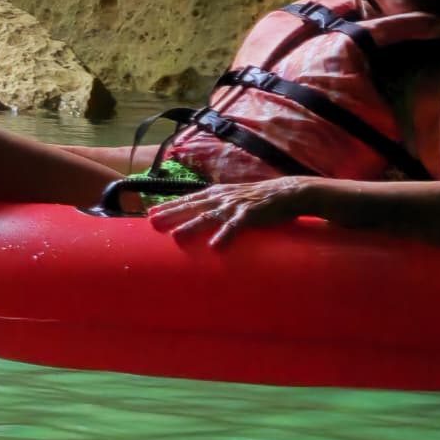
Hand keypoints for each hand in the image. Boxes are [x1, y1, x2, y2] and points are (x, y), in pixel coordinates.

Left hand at [147, 179, 305, 245]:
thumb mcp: (234, 199)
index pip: (188, 199)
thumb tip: (205, 217)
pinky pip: (235, 226)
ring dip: (191, 226)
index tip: (152, 212)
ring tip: (176, 236)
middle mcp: (221, 197)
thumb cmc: (260, 199)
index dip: (170, 205)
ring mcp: (234, 205)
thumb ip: (219, 206)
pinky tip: (215, 246)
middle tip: (152, 222)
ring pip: (208, 216)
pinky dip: (224, 236)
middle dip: (171, 214)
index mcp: (217, 193)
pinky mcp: (250, 215)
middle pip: (191, 206)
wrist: (287, 193)